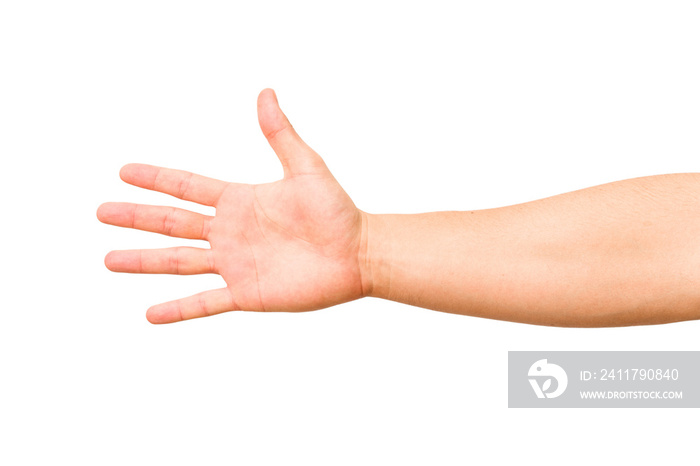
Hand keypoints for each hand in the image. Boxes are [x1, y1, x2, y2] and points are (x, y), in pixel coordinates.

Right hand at [98, 89, 369, 323]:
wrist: (357, 254)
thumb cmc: (337, 211)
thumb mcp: (306, 168)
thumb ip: (281, 134)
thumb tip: (265, 93)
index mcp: (239, 201)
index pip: (187, 187)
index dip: (156, 179)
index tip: (124, 172)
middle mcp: (230, 232)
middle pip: (173, 223)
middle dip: (137, 217)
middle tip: (101, 211)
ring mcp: (235, 264)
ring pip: (179, 262)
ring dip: (144, 261)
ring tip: (109, 259)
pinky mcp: (247, 293)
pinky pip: (205, 302)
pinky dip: (178, 309)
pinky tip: (151, 314)